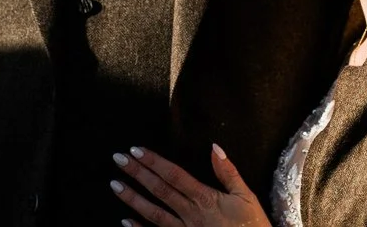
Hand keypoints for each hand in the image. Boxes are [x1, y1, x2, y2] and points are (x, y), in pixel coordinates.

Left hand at [110, 144, 271, 226]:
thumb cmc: (252, 225)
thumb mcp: (246, 196)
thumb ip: (228, 172)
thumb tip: (215, 147)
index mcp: (205, 199)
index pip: (174, 176)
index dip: (155, 162)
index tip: (137, 150)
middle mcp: (191, 214)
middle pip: (160, 190)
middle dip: (138, 173)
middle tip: (118, 159)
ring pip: (154, 213)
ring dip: (133, 199)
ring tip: (115, 185)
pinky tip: (125, 221)